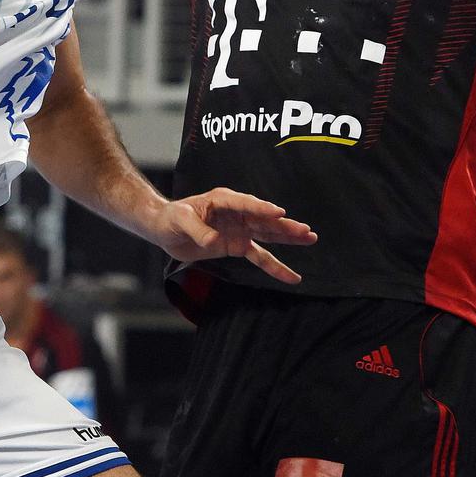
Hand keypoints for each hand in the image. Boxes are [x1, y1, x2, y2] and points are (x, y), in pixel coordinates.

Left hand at [151, 187, 315, 283]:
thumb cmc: (172, 218)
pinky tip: (291, 276)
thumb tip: (213, 242)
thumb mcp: (180, 220)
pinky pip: (259, 257)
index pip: (246, 204)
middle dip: (285, 226)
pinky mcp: (238, 245)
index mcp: (223, 200)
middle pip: (264, 220)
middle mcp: (236, 213)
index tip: (279, 213)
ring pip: (268, 235)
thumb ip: (198, 230)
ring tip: (310, 239)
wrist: (165, 228)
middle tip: (306, 230)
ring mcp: (240, 229)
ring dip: (288, 238)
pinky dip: (274, 267)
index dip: (262, 209)